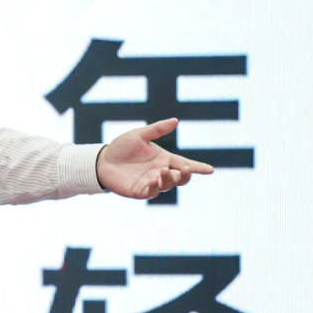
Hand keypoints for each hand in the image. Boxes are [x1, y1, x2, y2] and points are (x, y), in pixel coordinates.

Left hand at [96, 118, 214, 198]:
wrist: (102, 160)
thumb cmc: (121, 147)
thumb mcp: (139, 135)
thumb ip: (157, 129)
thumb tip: (175, 120)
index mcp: (164, 159)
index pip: (184, 163)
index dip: (198, 167)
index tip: (210, 170)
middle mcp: (160, 172)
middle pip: (180, 177)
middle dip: (186, 175)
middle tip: (186, 169)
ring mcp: (151, 182)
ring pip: (168, 185)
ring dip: (169, 179)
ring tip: (162, 171)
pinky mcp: (140, 191)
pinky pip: (152, 192)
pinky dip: (155, 187)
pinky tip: (154, 180)